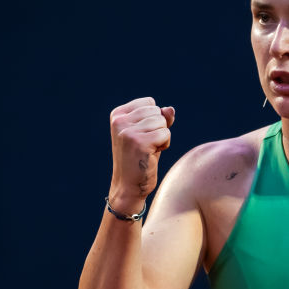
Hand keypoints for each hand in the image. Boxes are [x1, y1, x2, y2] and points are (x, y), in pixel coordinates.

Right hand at [108, 97, 175, 213]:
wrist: (129, 185)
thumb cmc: (140, 158)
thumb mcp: (148, 133)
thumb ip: (159, 118)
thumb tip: (170, 109)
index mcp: (118, 115)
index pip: (149, 102)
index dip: (153, 119)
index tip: (142, 135)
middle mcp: (119, 121)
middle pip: (156, 111)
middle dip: (158, 128)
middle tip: (146, 145)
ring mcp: (128, 131)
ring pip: (162, 122)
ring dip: (162, 137)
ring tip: (148, 150)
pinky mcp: (139, 142)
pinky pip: (166, 134)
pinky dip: (164, 145)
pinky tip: (152, 155)